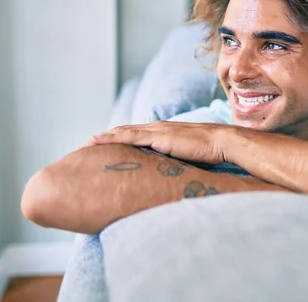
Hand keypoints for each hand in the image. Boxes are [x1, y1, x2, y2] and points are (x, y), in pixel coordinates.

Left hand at [86, 121, 228, 164]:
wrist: (222, 142)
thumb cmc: (211, 152)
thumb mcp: (189, 158)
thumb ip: (177, 163)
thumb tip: (170, 178)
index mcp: (165, 132)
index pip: (136, 134)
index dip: (119, 139)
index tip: (103, 147)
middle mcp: (158, 128)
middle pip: (125, 131)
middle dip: (105, 138)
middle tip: (85, 147)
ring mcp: (157, 131)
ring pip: (122, 132)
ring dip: (103, 138)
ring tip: (84, 145)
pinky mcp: (157, 137)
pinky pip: (128, 136)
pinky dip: (110, 138)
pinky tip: (96, 142)